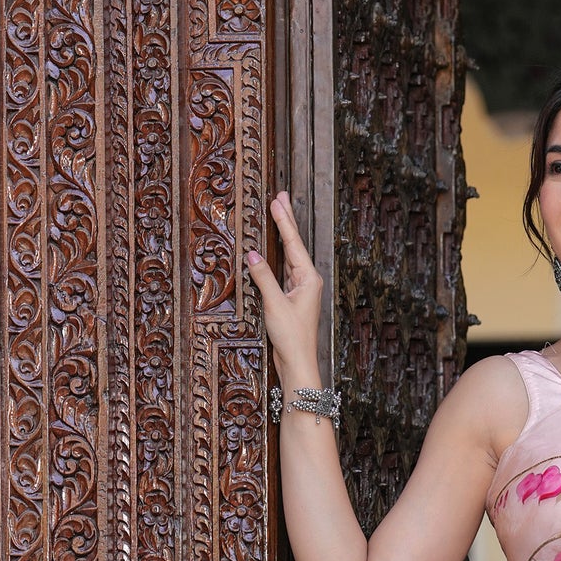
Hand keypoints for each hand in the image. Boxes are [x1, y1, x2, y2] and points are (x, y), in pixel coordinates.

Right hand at [246, 192, 323, 380]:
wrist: (298, 364)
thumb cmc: (292, 337)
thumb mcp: (275, 304)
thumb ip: (263, 277)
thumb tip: (252, 254)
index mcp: (309, 278)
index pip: (293, 243)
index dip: (284, 220)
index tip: (277, 199)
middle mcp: (307, 281)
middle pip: (293, 245)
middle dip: (286, 221)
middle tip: (281, 196)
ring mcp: (300, 290)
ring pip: (288, 256)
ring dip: (282, 236)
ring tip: (277, 214)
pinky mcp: (291, 299)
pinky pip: (282, 270)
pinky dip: (276, 256)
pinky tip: (272, 249)